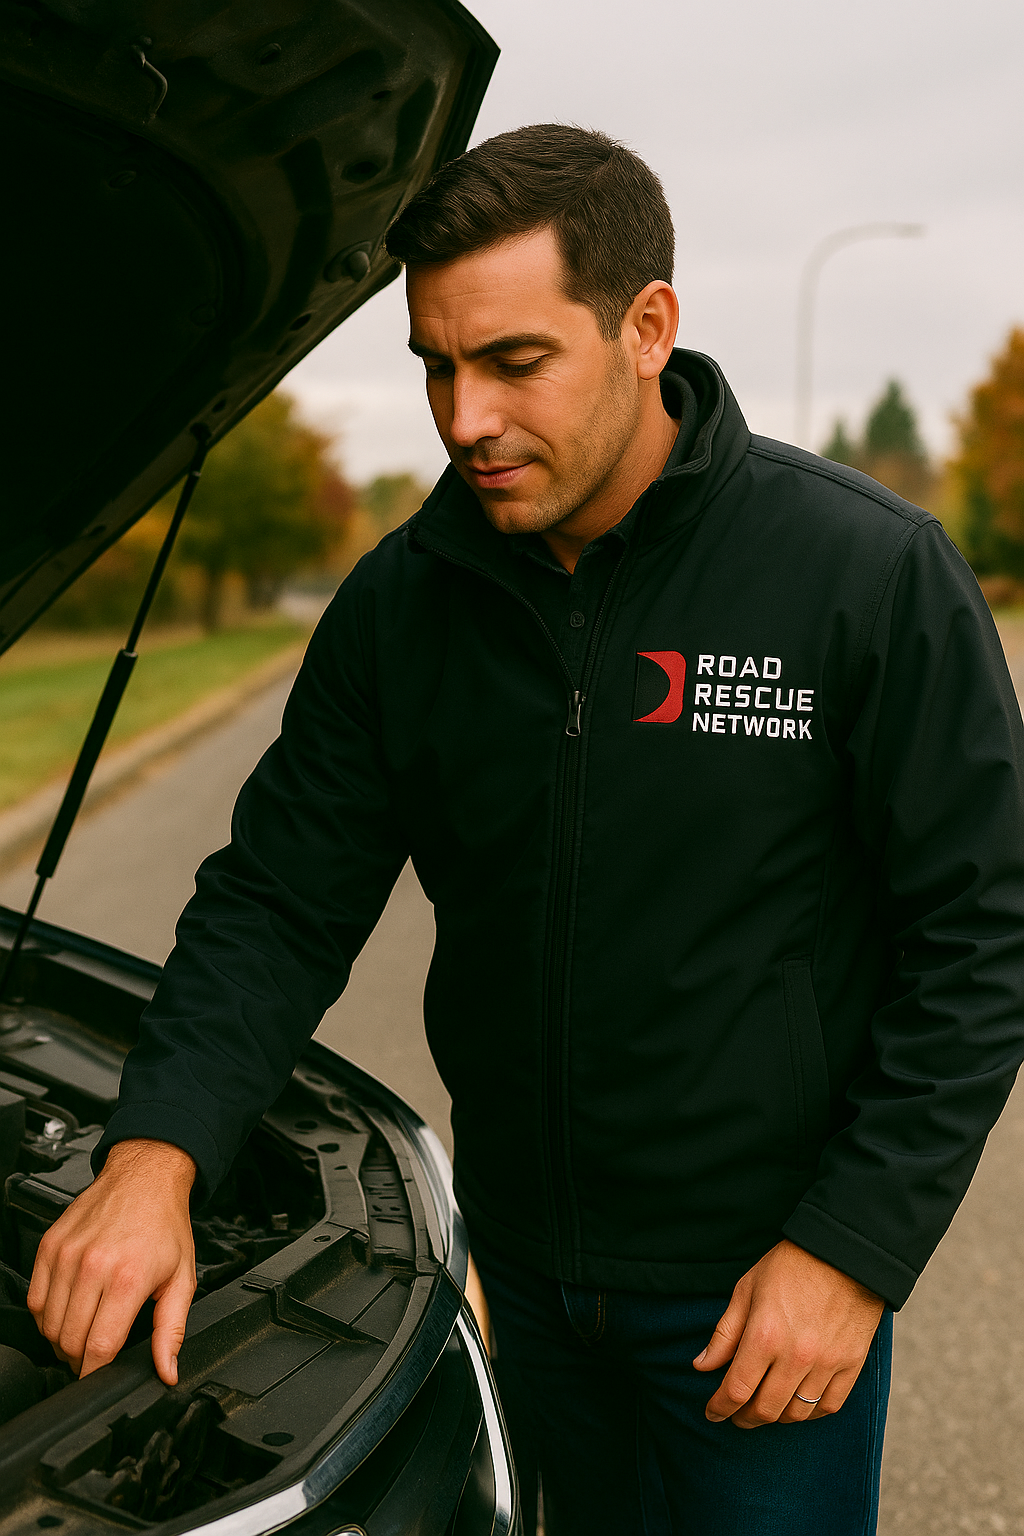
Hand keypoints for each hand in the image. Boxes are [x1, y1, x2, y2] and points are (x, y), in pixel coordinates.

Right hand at [27, 1138, 196, 1384]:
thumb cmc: (165, 1226)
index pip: (98, 1348)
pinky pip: (36, 1299)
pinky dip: (47, 1315)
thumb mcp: (182, 1279)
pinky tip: (69, 1309)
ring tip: (85, 1330)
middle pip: (70, 1341)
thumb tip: (167, 1371)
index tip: (101, 1378)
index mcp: (128, 1279)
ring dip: (63, 1339)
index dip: (97, 1374)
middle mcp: (93, 1266)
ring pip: (49, 1325)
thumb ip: (171, 1331)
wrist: (145, 1177)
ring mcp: (67, 1255)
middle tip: (97, 1352)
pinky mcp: (50, 1246)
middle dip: (81, 1358)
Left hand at [693, 1239, 883, 1427]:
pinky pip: (828, 1407)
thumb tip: (702, 1366)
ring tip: (764, 1407)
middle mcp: (795, 1356)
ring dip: (775, 1417)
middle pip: (765, 1410)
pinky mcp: (851, 1365)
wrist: (844, 1253)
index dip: (720, 1408)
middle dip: (744, 1418)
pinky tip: (797, 1405)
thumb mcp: (747, 1290)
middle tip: (736, 1414)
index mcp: (764, 1335)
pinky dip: (809, 1413)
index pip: (736, 1390)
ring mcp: (826, 1364)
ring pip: (796, 1414)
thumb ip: (725, 1333)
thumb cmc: (790, 1267)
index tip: (712, 1413)